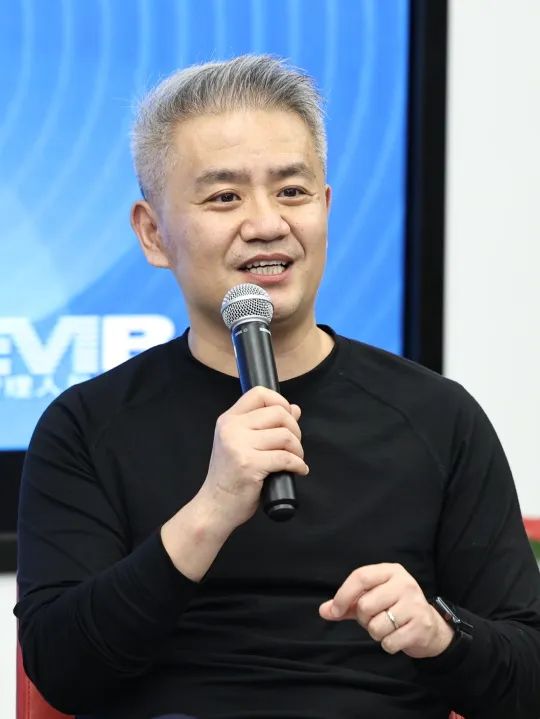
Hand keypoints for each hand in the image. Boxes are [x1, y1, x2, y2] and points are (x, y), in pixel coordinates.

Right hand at [198, 386, 308, 531]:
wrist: (215, 507)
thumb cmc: (231, 477)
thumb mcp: (242, 444)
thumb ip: (265, 425)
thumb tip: (294, 408)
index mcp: (228, 420)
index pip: (259, 393)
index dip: (279, 401)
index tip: (288, 418)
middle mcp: (231, 428)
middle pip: (278, 413)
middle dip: (295, 429)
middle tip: (294, 446)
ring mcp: (239, 446)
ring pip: (285, 435)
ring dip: (298, 449)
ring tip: (295, 459)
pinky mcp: (249, 465)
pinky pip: (285, 457)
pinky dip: (298, 465)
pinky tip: (298, 470)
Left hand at [319, 563, 453, 657]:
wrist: (430, 627)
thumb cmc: (395, 609)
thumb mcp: (372, 599)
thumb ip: (347, 604)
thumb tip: (324, 611)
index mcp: (390, 571)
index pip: (360, 576)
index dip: (343, 595)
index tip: (335, 610)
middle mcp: (404, 583)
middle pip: (365, 604)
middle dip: (363, 619)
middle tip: (375, 619)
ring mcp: (415, 604)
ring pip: (376, 626)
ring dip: (375, 633)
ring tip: (387, 627)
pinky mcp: (421, 626)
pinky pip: (389, 642)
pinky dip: (388, 645)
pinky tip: (397, 637)